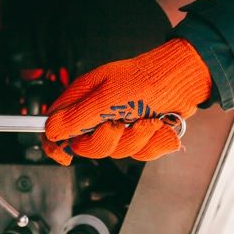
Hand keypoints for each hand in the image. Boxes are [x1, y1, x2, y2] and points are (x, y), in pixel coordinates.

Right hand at [42, 38, 211, 164]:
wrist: (183, 80)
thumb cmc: (147, 79)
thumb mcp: (108, 97)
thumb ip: (78, 116)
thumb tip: (51, 130)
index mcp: (83, 98)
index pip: (55, 126)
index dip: (55, 144)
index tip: (65, 155)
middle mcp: (98, 113)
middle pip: (87, 147)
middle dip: (107, 140)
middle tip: (120, 124)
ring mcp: (119, 125)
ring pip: (117, 152)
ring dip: (137, 138)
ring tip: (148, 119)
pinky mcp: (139, 134)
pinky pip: (140, 153)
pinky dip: (154, 141)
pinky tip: (160, 126)